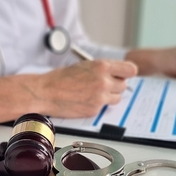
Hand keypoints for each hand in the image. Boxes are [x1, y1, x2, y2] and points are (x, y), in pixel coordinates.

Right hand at [0, 60, 136, 122]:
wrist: (45, 92)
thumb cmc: (60, 78)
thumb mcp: (84, 66)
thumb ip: (102, 69)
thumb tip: (116, 73)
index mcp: (102, 66)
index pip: (130, 70)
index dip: (126, 73)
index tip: (122, 75)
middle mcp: (104, 81)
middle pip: (124, 85)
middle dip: (115, 85)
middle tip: (102, 85)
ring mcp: (100, 97)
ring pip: (117, 98)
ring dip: (109, 96)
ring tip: (93, 93)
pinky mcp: (94, 110)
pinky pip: (103, 108)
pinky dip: (97, 105)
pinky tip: (84, 100)